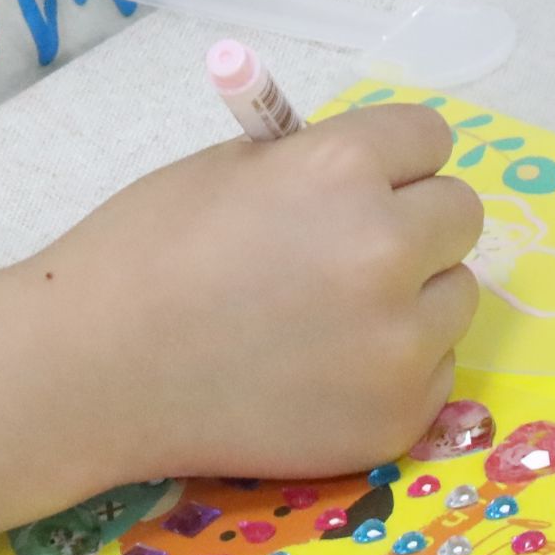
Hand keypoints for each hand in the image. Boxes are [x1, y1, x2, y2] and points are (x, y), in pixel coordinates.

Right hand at [39, 105, 481, 480]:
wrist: (94, 370)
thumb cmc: (147, 250)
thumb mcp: (236, 168)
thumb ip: (320, 165)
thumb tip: (386, 175)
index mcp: (341, 170)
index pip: (429, 138)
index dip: (392, 159)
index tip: (366, 182)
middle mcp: (387, 250)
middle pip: (460, 215)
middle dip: (413, 224)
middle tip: (349, 250)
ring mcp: (397, 344)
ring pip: (455, 296)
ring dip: (412, 297)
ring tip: (329, 317)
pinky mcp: (396, 417)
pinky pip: (433, 369)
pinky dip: (391, 367)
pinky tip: (320, 371)